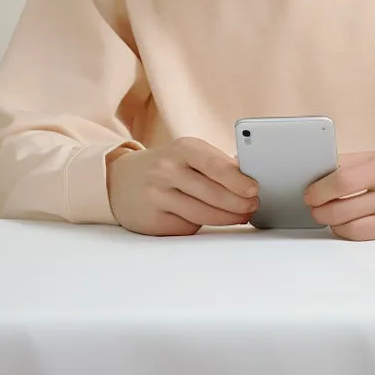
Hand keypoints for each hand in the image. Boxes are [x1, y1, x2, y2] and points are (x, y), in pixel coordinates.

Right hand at [107, 138, 258, 236]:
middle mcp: (167, 170)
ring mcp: (157, 196)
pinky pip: (187, 226)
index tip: (254, 189)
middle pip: (212, 193)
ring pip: (202, 214)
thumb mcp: (186, 154)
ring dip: (227, 218)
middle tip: (253, 206)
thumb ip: (215, 163)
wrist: (120, 180)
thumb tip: (249, 177)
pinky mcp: (152, 220)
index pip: (215, 165)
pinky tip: (210, 219)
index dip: (237, 180)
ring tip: (241, 215)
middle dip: (238, 203)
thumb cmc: (166, 166)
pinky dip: (203, 224)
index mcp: (182, 148)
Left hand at [304, 152, 374, 240]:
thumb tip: (314, 173)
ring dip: (331, 223)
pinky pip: (363, 236)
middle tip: (312, 207)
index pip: (343, 181)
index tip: (309, 193)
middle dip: (320, 210)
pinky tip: (341, 224)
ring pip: (351, 227)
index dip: (320, 190)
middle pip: (344, 208)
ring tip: (324, 215)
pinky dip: (346, 231)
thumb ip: (347, 163)